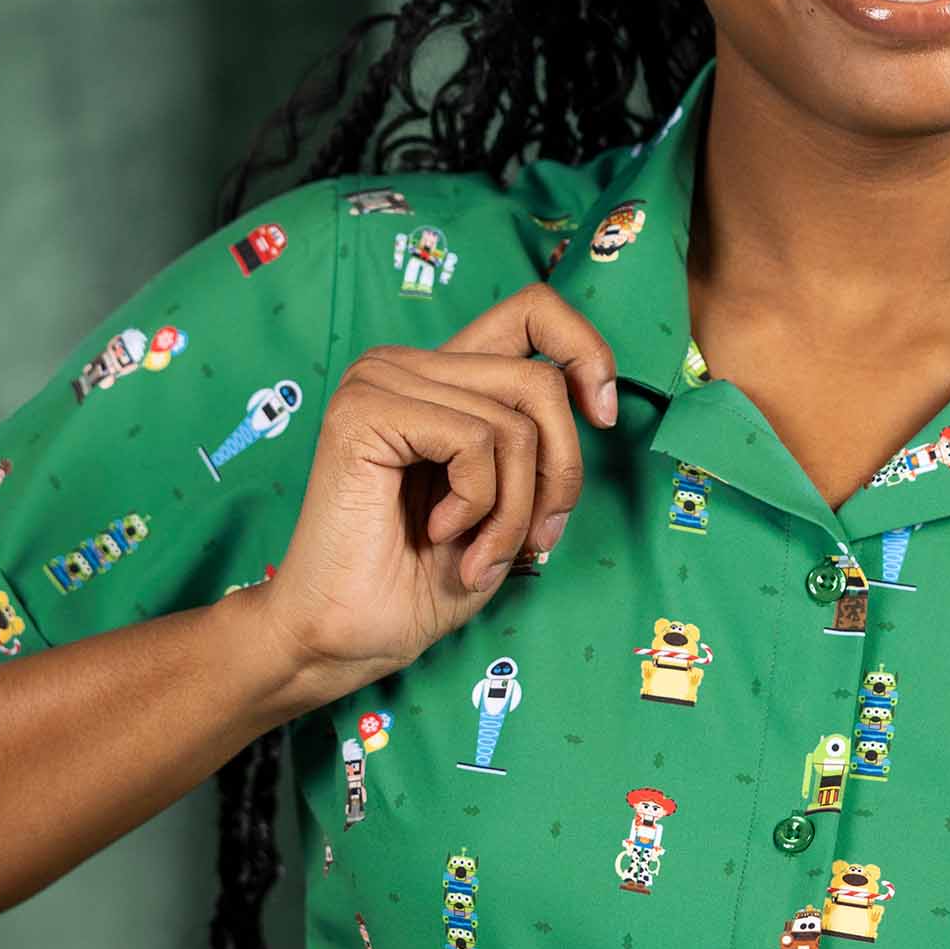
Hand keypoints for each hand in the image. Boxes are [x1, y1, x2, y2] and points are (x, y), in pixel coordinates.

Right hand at [253, 283, 617, 715]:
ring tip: (478, 555)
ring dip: (515, 510)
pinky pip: (475, 440)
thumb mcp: (508, 505)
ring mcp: (380, 381)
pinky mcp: (365, 411)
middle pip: (541, 381)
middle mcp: (407, 366)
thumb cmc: (420, 581)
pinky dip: (479, 504)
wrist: (344, 636)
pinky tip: (441, 533)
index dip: (586, 353)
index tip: (604, 416)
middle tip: (534, 541)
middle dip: (559, 476)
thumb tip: (597, 406)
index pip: (533, 312)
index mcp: (441, 377)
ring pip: (515, 421)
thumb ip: (539, 445)